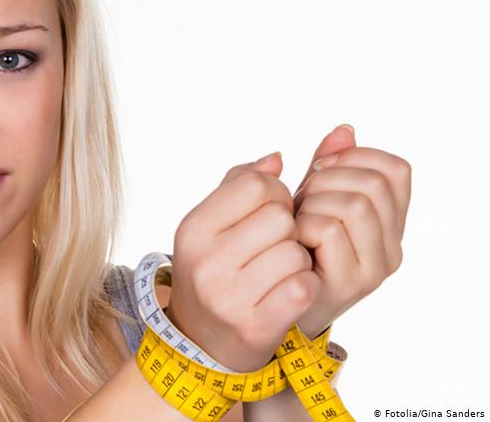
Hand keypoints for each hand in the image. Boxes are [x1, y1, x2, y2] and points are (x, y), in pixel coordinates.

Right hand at [169, 151, 319, 371]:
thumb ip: (240, 185)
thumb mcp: (211, 225)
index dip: (276, 194)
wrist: (201, 340)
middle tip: (277, 245)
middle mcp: (205, 262)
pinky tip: (289, 292)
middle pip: (281, 217)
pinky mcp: (255, 327)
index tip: (270, 212)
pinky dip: (305, 287)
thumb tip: (276, 158)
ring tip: (280, 271)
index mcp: (193, 229)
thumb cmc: (215, 270)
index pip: (256, 184)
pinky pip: (304, 287)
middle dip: (289, 229)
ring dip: (299, 260)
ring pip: (296, 253)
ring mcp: (228, 297)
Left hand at [291, 124, 411, 338]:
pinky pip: (328, 230)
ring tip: (297, 223)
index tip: (320, 168)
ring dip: (312, 204)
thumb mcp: (309, 198)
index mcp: (389, 221)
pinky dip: (301, 226)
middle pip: (373, 184)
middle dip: (326, 180)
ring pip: (353, 204)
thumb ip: (328, 165)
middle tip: (302, 200)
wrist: (268, 301)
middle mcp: (391, 246)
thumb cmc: (289, 245)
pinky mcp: (348, 284)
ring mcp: (373, 268)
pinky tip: (293, 243)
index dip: (354, 158)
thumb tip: (344, 130)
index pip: (396, 170)